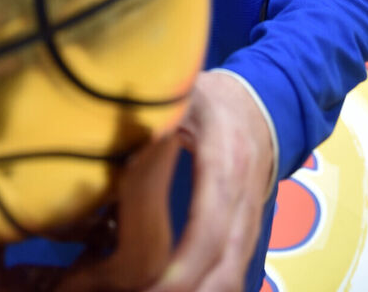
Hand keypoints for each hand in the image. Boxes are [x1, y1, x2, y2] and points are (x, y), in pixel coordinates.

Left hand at [147, 71, 273, 291]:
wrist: (259, 104)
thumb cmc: (212, 100)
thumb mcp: (184, 95)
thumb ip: (154, 115)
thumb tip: (109, 133)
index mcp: (225, 163)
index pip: (209, 229)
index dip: (181, 267)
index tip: (143, 285)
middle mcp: (243, 201)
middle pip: (225, 269)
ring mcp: (249, 223)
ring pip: (231, 279)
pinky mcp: (245, 235)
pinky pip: (231, 274)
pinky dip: (205, 290)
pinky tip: (169, 290)